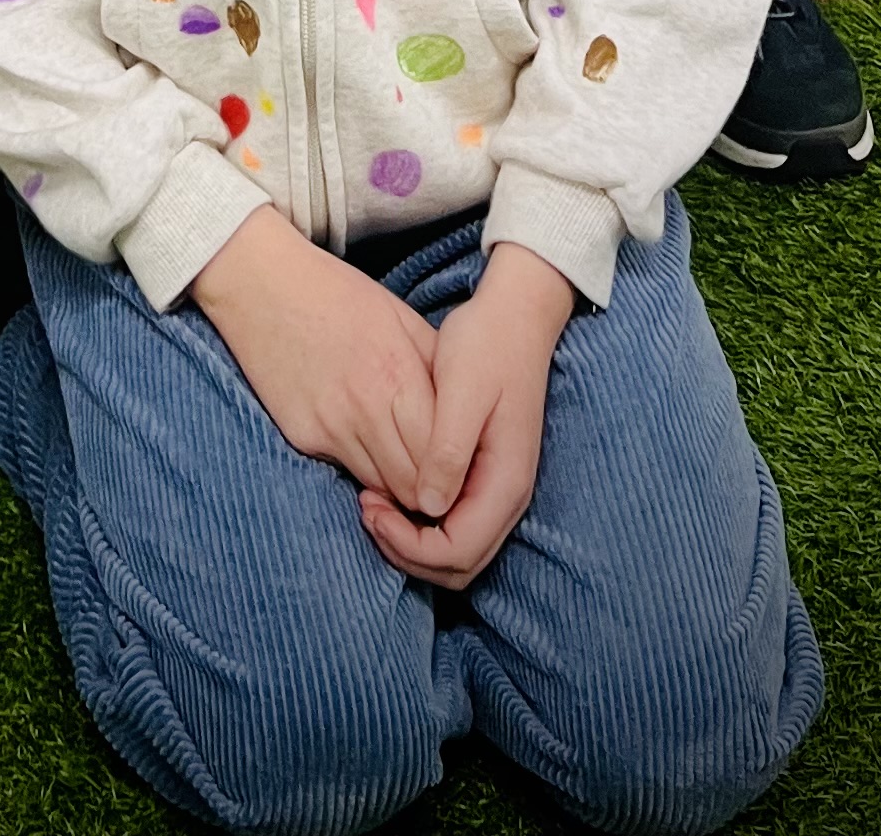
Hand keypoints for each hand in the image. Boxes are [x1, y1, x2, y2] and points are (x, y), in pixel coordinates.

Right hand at [188, 204, 436, 509]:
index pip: (442, 456)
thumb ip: (435, 366)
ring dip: (396, 486)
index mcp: (398, 375)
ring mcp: (330, 426)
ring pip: (380, 489)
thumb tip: (466, 410)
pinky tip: (365, 448)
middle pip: (414, 485)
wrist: (261, 281)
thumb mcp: (399, 317)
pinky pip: (345, 471)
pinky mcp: (302, 435)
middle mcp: (366, 408)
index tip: (462, 469)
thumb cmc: (336, 293)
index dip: (456, 472)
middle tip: (438, 481)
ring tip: (404, 466)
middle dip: (431, 491)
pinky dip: (362, 470)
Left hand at [359, 239, 572, 589]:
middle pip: (460, 564)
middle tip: (365, 510)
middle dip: (408, 552)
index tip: (370, 507)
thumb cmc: (486, 346)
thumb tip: (426, 506)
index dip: (411, 547)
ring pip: (458, 549)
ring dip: (413, 541)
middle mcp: (509, 496)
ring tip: (372, 502)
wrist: (515, 316)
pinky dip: (423, 523)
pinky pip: (457, 523)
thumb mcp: (462, 392)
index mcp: (506, 482)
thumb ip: (447, 451)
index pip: (460, 552)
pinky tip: (392, 490)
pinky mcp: (487, 474)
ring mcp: (500, 488)